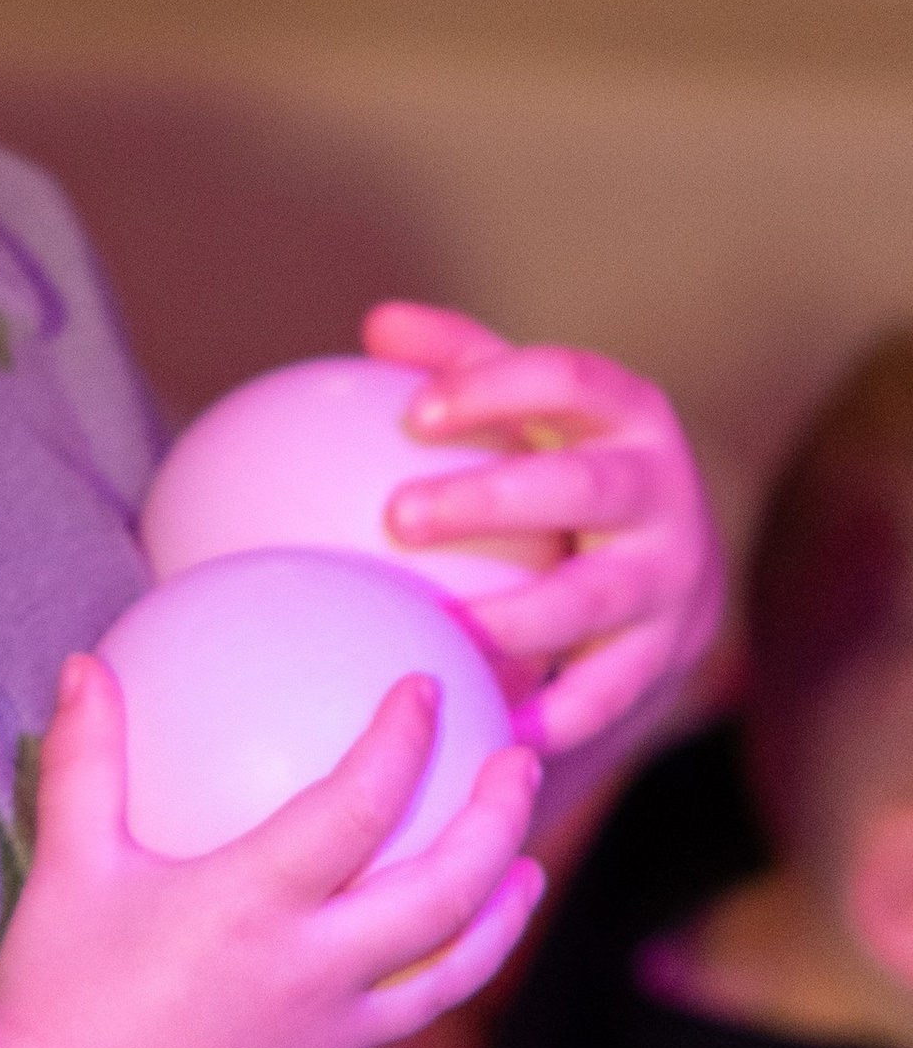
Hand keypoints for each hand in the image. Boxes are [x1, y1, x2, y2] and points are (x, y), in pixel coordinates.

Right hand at [0, 653, 543, 1047]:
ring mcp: (330, 1038)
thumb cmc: (55, 996)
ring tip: (530, 872)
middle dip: (500, 819)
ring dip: (505, 917)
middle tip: (522, 762)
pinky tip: (441, 966)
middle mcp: (316, 970)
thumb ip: (83, 761)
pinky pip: (402, 1034)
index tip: (427, 687)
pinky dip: (437, 988)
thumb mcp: (65, 869)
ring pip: (453, 975)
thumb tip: (86, 664)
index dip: (405, 738)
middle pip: (448, 890)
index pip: (362, 802)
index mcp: (258, 902)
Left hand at [361, 302, 723, 761]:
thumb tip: (377, 323)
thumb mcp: (530, 409)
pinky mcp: (664, 656)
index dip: (494, 389)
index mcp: (628, 414)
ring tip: (435, 630)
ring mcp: (671, 577)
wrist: (667, 576)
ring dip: (514, 619)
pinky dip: (549, 714)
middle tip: (397, 517)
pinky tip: (483, 725)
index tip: (413, 414)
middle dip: (491, 501)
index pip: (567, 380)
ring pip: (592, 598)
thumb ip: (462, 361)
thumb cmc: (567, 467)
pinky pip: (605, 691)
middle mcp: (662, 491)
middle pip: (580, 487)